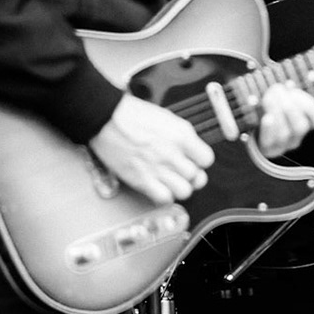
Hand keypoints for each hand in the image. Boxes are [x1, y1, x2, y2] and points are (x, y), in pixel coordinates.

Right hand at [88, 93, 215, 204]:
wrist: (105, 118)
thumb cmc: (133, 115)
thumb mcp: (167, 118)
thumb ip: (183, 137)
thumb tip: (192, 152)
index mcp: (182, 135)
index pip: (207, 159)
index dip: (200, 162)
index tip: (192, 160)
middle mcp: (173, 154)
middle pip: (197, 178)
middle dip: (190, 176)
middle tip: (179, 171)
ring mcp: (158, 168)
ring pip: (185, 192)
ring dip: (178, 187)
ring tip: (169, 180)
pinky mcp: (141, 180)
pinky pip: (164, 199)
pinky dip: (163, 196)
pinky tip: (157, 186)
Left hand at [255, 82, 313, 156]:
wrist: (254, 123)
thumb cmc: (272, 106)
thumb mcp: (283, 95)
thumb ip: (288, 91)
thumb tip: (289, 84)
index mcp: (308, 122)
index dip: (310, 105)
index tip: (294, 90)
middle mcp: (298, 135)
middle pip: (301, 126)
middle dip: (289, 107)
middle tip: (277, 90)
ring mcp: (283, 145)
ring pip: (284, 133)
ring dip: (276, 113)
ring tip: (268, 98)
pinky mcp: (267, 149)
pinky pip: (269, 141)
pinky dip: (268, 128)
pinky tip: (266, 117)